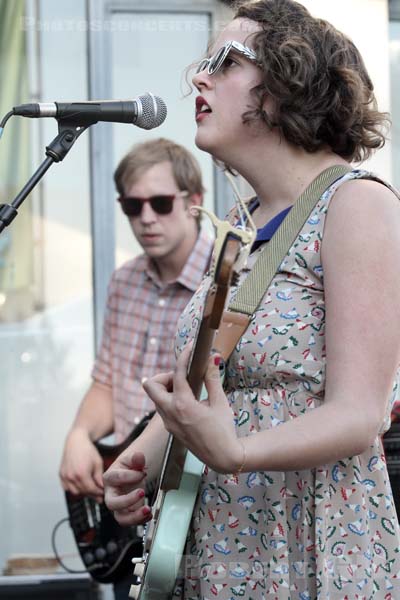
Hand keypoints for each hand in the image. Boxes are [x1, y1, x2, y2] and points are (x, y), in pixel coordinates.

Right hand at [59, 429, 103, 502]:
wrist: (76, 441)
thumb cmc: (88, 450)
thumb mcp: (98, 463)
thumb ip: (99, 478)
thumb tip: (101, 488)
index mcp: (82, 474)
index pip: (91, 490)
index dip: (98, 493)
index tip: (103, 494)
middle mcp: (71, 476)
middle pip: (83, 492)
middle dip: (92, 494)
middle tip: (98, 494)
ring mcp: (65, 476)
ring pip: (74, 492)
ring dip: (83, 492)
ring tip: (90, 488)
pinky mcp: (61, 475)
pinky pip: (67, 487)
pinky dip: (74, 488)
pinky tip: (81, 484)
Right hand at [103, 450, 151, 526]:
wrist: (131, 476)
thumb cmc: (128, 468)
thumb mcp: (131, 460)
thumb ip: (135, 458)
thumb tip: (139, 456)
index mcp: (110, 478)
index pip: (116, 478)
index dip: (130, 476)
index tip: (143, 473)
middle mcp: (110, 494)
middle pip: (112, 503)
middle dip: (127, 501)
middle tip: (142, 492)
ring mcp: (118, 506)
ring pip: (121, 518)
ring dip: (134, 516)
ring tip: (147, 510)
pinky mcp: (126, 513)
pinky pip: (130, 521)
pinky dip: (141, 520)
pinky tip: (149, 513)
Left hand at [143, 344, 242, 473]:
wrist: (223, 458)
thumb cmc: (223, 431)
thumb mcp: (220, 402)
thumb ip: (212, 379)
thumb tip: (212, 358)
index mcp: (183, 405)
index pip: (178, 373)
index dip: (184, 356)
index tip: (191, 347)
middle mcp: (170, 413)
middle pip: (151, 385)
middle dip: (164, 376)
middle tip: (183, 376)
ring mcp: (168, 422)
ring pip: (155, 397)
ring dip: (167, 388)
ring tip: (188, 388)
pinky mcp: (171, 428)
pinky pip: (162, 408)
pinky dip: (170, 399)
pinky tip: (189, 400)